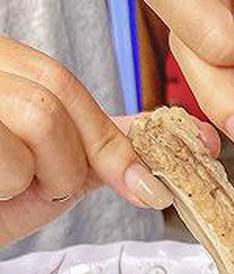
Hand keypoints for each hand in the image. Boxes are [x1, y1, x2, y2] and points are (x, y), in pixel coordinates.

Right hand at [0, 38, 215, 246]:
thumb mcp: (49, 172)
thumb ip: (100, 149)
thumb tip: (175, 144)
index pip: (64, 85)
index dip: (113, 135)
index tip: (158, 181)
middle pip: (56, 98)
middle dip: (72, 158)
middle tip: (46, 187)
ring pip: (38, 121)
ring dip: (39, 175)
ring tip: (8, 187)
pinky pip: (9, 157)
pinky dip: (9, 187)